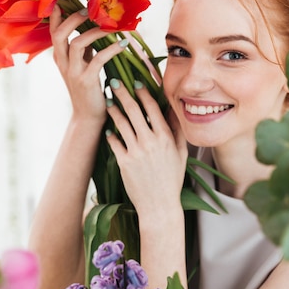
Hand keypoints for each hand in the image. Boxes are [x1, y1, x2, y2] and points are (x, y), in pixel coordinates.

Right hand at [49, 6, 125, 123]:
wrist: (88, 116)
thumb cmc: (89, 88)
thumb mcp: (83, 65)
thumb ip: (85, 48)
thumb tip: (95, 26)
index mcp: (60, 57)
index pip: (53, 30)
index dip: (58, 13)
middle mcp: (62, 63)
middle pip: (60, 33)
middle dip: (74, 18)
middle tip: (90, 9)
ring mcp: (73, 72)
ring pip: (78, 43)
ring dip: (96, 31)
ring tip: (112, 25)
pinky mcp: (86, 81)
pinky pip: (98, 59)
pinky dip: (111, 49)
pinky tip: (123, 43)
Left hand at [105, 79, 187, 214]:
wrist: (159, 206)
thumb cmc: (172, 180)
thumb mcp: (181, 154)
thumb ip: (177, 131)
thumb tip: (173, 110)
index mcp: (166, 138)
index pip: (153, 108)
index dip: (143, 92)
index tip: (136, 82)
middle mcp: (150, 142)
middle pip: (134, 110)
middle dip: (123, 93)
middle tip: (114, 82)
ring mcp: (136, 152)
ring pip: (121, 123)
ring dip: (113, 110)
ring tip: (108, 101)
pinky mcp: (124, 162)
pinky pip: (114, 142)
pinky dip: (111, 134)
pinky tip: (108, 129)